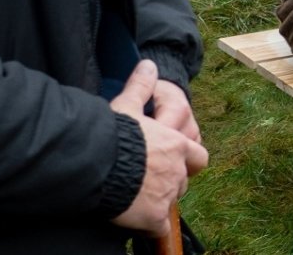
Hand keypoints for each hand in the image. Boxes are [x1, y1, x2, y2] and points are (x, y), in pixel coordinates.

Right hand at [109, 61, 208, 236]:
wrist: (94, 166)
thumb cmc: (112, 134)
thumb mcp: (126, 106)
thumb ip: (141, 87)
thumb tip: (148, 64)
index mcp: (177, 145)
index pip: (198, 154)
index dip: (188, 157)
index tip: (172, 158)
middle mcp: (177, 171)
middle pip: (186, 179)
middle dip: (173, 178)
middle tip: (152, 177)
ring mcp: (167, 196)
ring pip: (172, 200)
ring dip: (161, 198)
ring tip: (139, 193)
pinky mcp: (153, 218)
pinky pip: (160, 227)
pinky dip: (151, 225)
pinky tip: (138, 222)